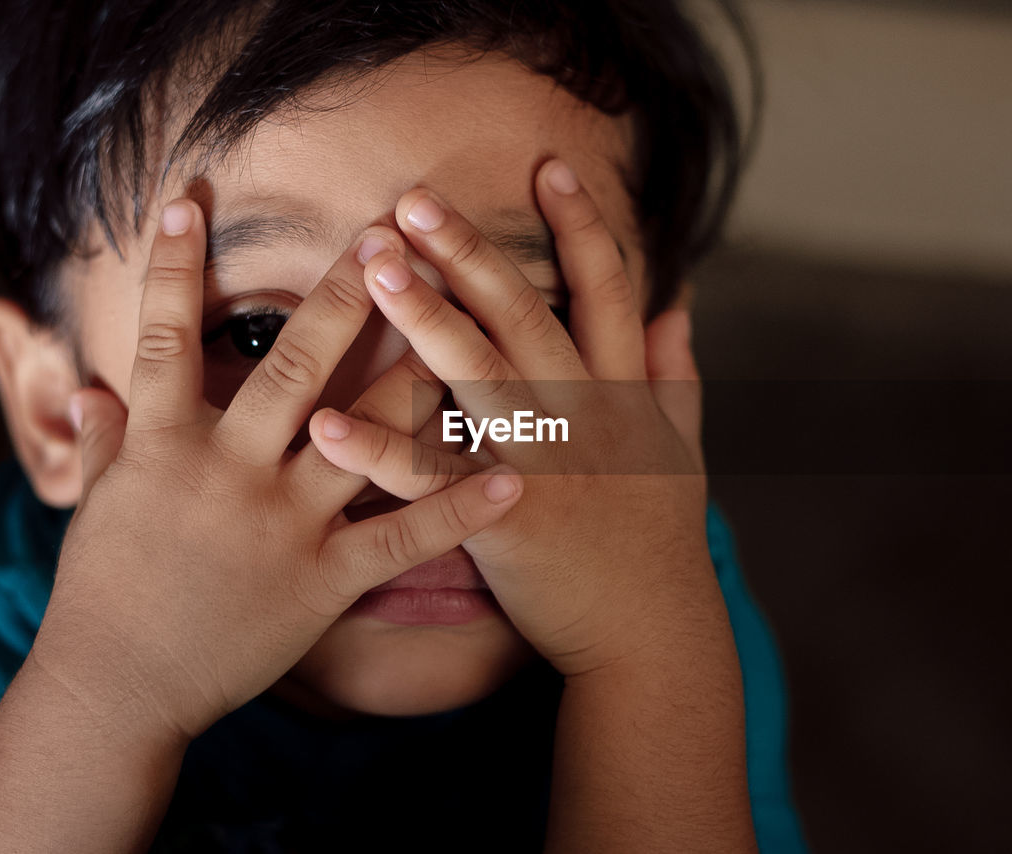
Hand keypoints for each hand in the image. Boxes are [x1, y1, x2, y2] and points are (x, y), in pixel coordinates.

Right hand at [37, 199, 522, 742]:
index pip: (164, 337)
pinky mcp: (322, 580)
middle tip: (389, 234)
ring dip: (418, 379)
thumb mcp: (99, 506)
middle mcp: (227, 471)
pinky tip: (513, 479)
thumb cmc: (106, 592)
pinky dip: (459, 509)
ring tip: (470, 324)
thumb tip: (94, 392)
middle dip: (342, 297)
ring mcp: (280, 524)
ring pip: (362, 437)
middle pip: (292, 368)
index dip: (172, 267)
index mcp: (162, 444)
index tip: (193, 201)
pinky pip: (403, 540)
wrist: (119, 687)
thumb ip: (105, 442)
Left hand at [307, 159, 728, 677]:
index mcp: (627, 394)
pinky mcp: (505, 520)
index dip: (583, 226)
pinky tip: (328, 419)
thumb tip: (680, 301)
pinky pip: (430, 480)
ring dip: (426, 317)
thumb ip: (676, 371)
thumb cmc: (659, 539)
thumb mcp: (683, 447)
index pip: (610, 292)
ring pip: (482, 379)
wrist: (651, 634)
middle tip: (416, 198)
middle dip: (474, 253)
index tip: (550, 166)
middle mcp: (588, 417)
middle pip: (530, 318)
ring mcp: (547, 465)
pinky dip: (380, 449)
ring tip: (375, 263)